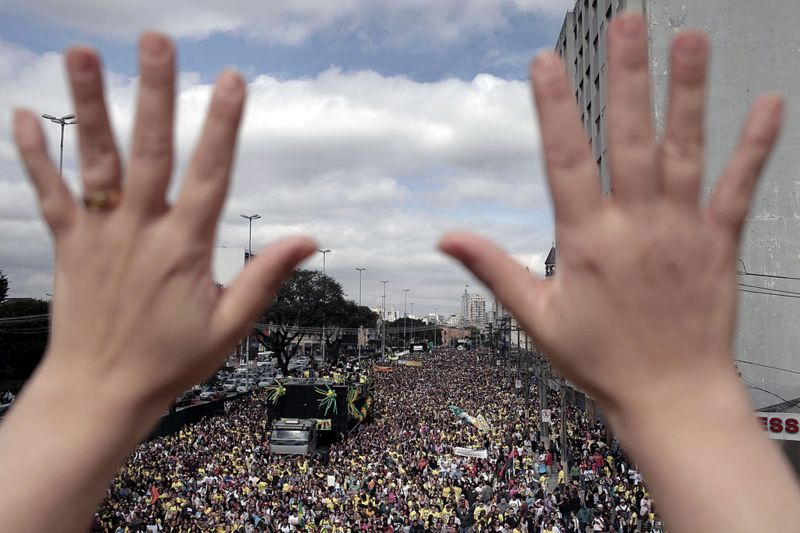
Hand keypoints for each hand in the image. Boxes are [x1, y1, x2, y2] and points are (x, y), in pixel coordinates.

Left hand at [14, 33, 314, 407]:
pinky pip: (49, 194)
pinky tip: (21, 113)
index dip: (223, 126)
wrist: (101, 391)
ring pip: (95, 160)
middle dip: (157, 92)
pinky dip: (34, 155)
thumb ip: (266, 277)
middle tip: (158, 41)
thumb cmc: (170, 360)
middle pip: (150, 150)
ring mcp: (99, 234)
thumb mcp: (231, 325)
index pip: (210, 175)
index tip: (233, 82)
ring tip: (83, 54)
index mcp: (184, 247)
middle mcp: (140, 230)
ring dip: (89, 105)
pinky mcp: (68, 244)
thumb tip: (308, 240)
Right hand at [440, 14, 782, 410]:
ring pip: (687, 150)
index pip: (565, 160)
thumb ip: (494, 268)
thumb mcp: (536, 317)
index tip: (544, 61)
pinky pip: (740, 187)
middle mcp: (636, 225)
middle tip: (628, 22)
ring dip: (689, 92)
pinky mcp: (719, 242)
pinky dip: (755, 146)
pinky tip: (767, 104)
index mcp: (587, 240)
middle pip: (630, 138)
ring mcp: (683, 230)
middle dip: (627, 76)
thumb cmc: (601, 359)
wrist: (672, 396)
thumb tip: (446, 236)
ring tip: (690, 39)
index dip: (553, 108)